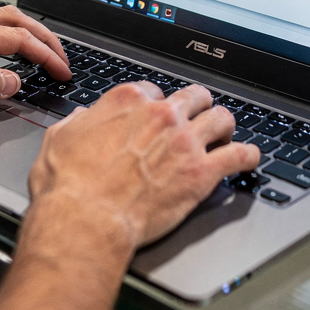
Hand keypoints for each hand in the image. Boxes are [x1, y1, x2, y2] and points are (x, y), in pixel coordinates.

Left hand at [0, 6, 70, 115]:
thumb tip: (13, 83)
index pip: (14, 40)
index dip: (44, 56)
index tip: (62, 71)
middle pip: (11, 18)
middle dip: (43, 36)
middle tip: (62, 57)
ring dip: (24, 30)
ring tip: (41, 48)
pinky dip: (2, 31)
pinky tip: (1, 47)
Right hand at [28, 82, 259, 249]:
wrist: (87, 219)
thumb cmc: (68, 185)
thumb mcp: (60, 138)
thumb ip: (79, 122)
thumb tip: (85, 118)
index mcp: (128, 101)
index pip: (154, 91)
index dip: (156, 104)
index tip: (157, 115)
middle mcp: (161, 115)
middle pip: (194, 97)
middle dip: (196, 106)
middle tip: (196, 117)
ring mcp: (185, 142)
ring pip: (221, 118)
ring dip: (224, 125)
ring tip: (225, 133)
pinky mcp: (201, 173)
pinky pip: (238, 156)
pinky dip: (247, 156)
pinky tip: (248, 158)